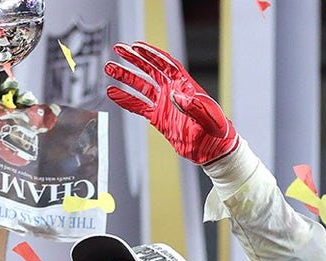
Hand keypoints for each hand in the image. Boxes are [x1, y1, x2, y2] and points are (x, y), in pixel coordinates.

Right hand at [105, 42, 238, 164]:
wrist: (212, 149)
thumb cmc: (217, 131)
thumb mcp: (209, 118)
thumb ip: (194, 106)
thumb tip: (175, 95)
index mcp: (185, 85)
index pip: (166, 64)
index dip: (151, 54)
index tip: (136, 46)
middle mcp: (173, 91)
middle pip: (150, 69)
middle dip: (134, 59)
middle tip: (118, 49)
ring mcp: (164, 104)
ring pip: (141, 85)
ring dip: (125, 77)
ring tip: (109, 68)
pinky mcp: (158, 117)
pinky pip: (138, 106)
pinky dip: (125, 99)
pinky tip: (112, 93)